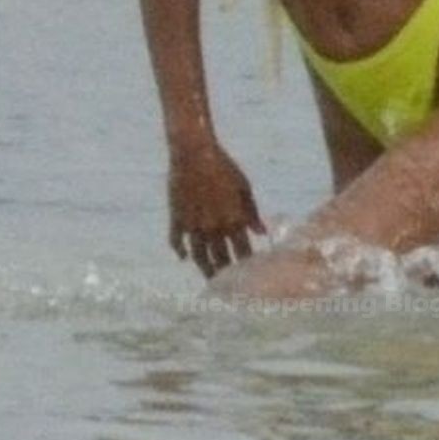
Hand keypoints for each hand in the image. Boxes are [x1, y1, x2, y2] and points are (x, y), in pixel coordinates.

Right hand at [168, 140, 266, 277]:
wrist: (194, 153)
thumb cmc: (223, 166)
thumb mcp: (243, 187)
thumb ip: (252, 212)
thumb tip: (262, 233)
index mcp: (233, 219)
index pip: (243, 251)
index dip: (247, 265)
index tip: (251, 276)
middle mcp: (214, 227)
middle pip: (221, 258)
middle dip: (227, 273)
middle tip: (230, 286)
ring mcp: (194, 225)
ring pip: (199, 256)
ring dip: (205, 269)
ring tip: (210, 279)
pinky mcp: (177, 219)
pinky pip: (177, 242)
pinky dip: (180, 252)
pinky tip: (184, 258)